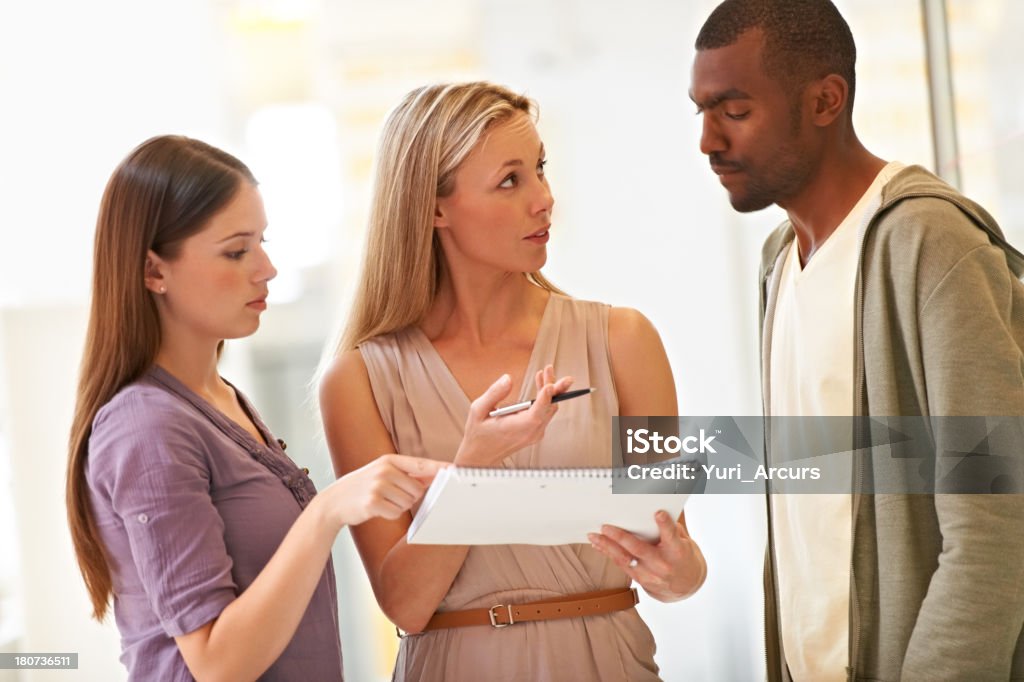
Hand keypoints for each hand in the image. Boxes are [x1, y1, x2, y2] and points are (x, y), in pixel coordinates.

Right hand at [324, 454, 447, 527]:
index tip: (454, 470)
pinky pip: (396, 513)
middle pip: (418, 489)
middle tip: (391, 495)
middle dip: (410, 496)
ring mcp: (378, 486)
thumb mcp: (383, 473)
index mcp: (389, 460)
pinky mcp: (372, 503)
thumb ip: (408, 474)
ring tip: (382, 500)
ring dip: (399, 506)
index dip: (439, 468)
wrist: (335, 500)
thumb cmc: (364, 486)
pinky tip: (377, 509)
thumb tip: (435, 475)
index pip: (421, 464)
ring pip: (408, 503)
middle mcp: (385, 470)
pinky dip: (389, 514)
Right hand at [455, 365, 573, 466]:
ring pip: (550, 409)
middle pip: (549, 407)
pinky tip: (541, 385)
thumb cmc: (478, 434)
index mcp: (516, 429)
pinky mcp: (535, 432)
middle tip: (550, 369)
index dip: (545, 398)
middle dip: (553, 387)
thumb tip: (508, 378)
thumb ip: (494, 393)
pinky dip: (545, 398)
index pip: (536, 414)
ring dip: (550, 390)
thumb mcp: (478, 410)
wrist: (480, 456)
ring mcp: (535, 433)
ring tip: (544, 372)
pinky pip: (545, 413)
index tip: (550, 384)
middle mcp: (530, 433)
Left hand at [588, 510, 705, 601]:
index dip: (665, 525)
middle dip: (620, 537)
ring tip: (594, 535)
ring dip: (607, 546)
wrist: (686, 585)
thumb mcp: (683, 540)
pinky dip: (609, 554)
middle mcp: (663, 564)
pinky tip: (599, 545)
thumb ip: (670, 528)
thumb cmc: (682, 555)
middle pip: (639, 549)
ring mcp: (650, 574)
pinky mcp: (641, 580)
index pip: (671, 536)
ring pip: (625, 559)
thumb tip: (652, 511)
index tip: (658, 513)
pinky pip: (622, 565)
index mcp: (677, 551)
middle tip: (606, 527)